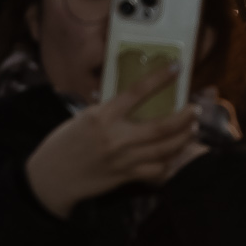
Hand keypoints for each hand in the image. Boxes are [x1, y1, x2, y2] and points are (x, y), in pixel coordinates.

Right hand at [24, 61, 199, 218]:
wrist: (50, 178)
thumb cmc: (65, 143)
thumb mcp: (85, 117)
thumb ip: (111, 108)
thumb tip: (137, 95)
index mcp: (103, 116)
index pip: (137, 92)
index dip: (160, 78)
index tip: (177, 67)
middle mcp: (115, 138)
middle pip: (162, 127)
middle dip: (185, 117)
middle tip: (195, 109)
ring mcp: (121, 160)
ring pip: (165, 149)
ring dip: (184, 137)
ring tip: (192, 129)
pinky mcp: (124, 177)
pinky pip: (156, 170)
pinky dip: (169, 161)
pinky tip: (175, 152)